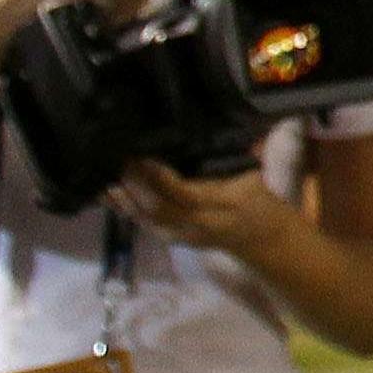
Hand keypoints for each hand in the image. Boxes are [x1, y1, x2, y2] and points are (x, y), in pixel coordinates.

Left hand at [110, 161, 292, 257]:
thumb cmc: (264, 206)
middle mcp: (201, 224)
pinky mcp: (176, 241)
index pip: (185, 194)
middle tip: (120, 163)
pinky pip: (147, 227)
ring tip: (107, 182)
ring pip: (149, 221)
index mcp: (225, 205)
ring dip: (126, 202)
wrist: (265, 243)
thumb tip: (220, 129)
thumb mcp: (258, 178)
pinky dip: (128, 212)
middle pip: (160, 210)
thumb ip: (239, 157)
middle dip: (136, 188)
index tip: (142, 158)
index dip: (160, 179)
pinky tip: (114, 199)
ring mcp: (186, 237)